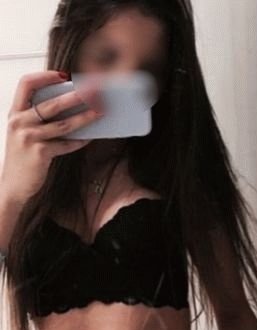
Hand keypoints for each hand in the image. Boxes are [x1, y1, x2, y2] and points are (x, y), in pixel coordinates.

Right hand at [1, 70, 101, 202]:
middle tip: (94, 91)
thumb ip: (38, 119)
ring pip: (63, 124)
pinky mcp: (40, 153)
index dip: (45, 76)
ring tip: (100, 112)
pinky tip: (91, 137)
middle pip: (51, 103)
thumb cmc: (24, 158)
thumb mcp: (24, 133)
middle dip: (75, 96)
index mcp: (15, 113)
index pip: (26, 84)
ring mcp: (29, 137)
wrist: (13, 186)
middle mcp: (19, 122)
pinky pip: (66, 144)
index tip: (64, 74)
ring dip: (84, 118)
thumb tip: (71, 107)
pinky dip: (80, 141)